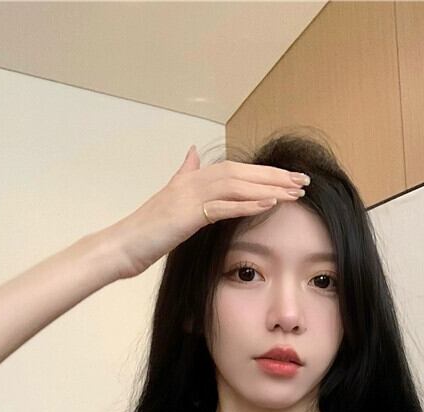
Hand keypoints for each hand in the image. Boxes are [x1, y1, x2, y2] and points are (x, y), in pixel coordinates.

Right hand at [113, 146, 308, 279]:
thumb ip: (184, 174)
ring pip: (237, 185)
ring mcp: (188, 195)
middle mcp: (192, 181)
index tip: (289, 178)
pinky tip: (270, 204)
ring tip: (294, 192)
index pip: (235, 170)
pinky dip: (248, 204)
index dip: (264, 172)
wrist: (121, 247)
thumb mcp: (168, 198)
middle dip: (275, 176)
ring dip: (269, 187)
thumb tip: (193, 152)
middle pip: (242, 173)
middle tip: (303, 181)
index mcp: (191, 178)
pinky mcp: (187, 214)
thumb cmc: (145, 232)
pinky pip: (223, 206)